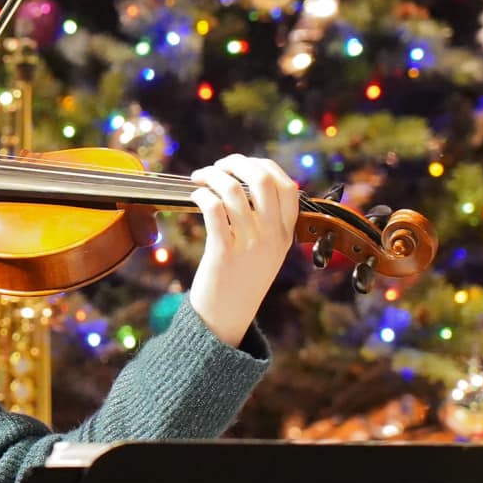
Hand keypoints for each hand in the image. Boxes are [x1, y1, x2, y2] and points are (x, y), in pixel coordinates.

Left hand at [186, 154, 301, 346]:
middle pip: (263, 179)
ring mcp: (250, 244)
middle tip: (218, 167)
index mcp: (285, 234)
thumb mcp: (266, 252)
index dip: (264, 166)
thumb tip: (247, 184)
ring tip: (200, 178)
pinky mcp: (224, 252)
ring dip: (213, 175)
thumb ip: (266, 222)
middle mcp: (271, 236)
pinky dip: (202, 194)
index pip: (288, 186)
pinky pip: (214, 209)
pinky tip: (195, 196)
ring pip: (234, 190)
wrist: (226, 319)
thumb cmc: (241, 281)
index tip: (242, 166)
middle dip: (237, 163)